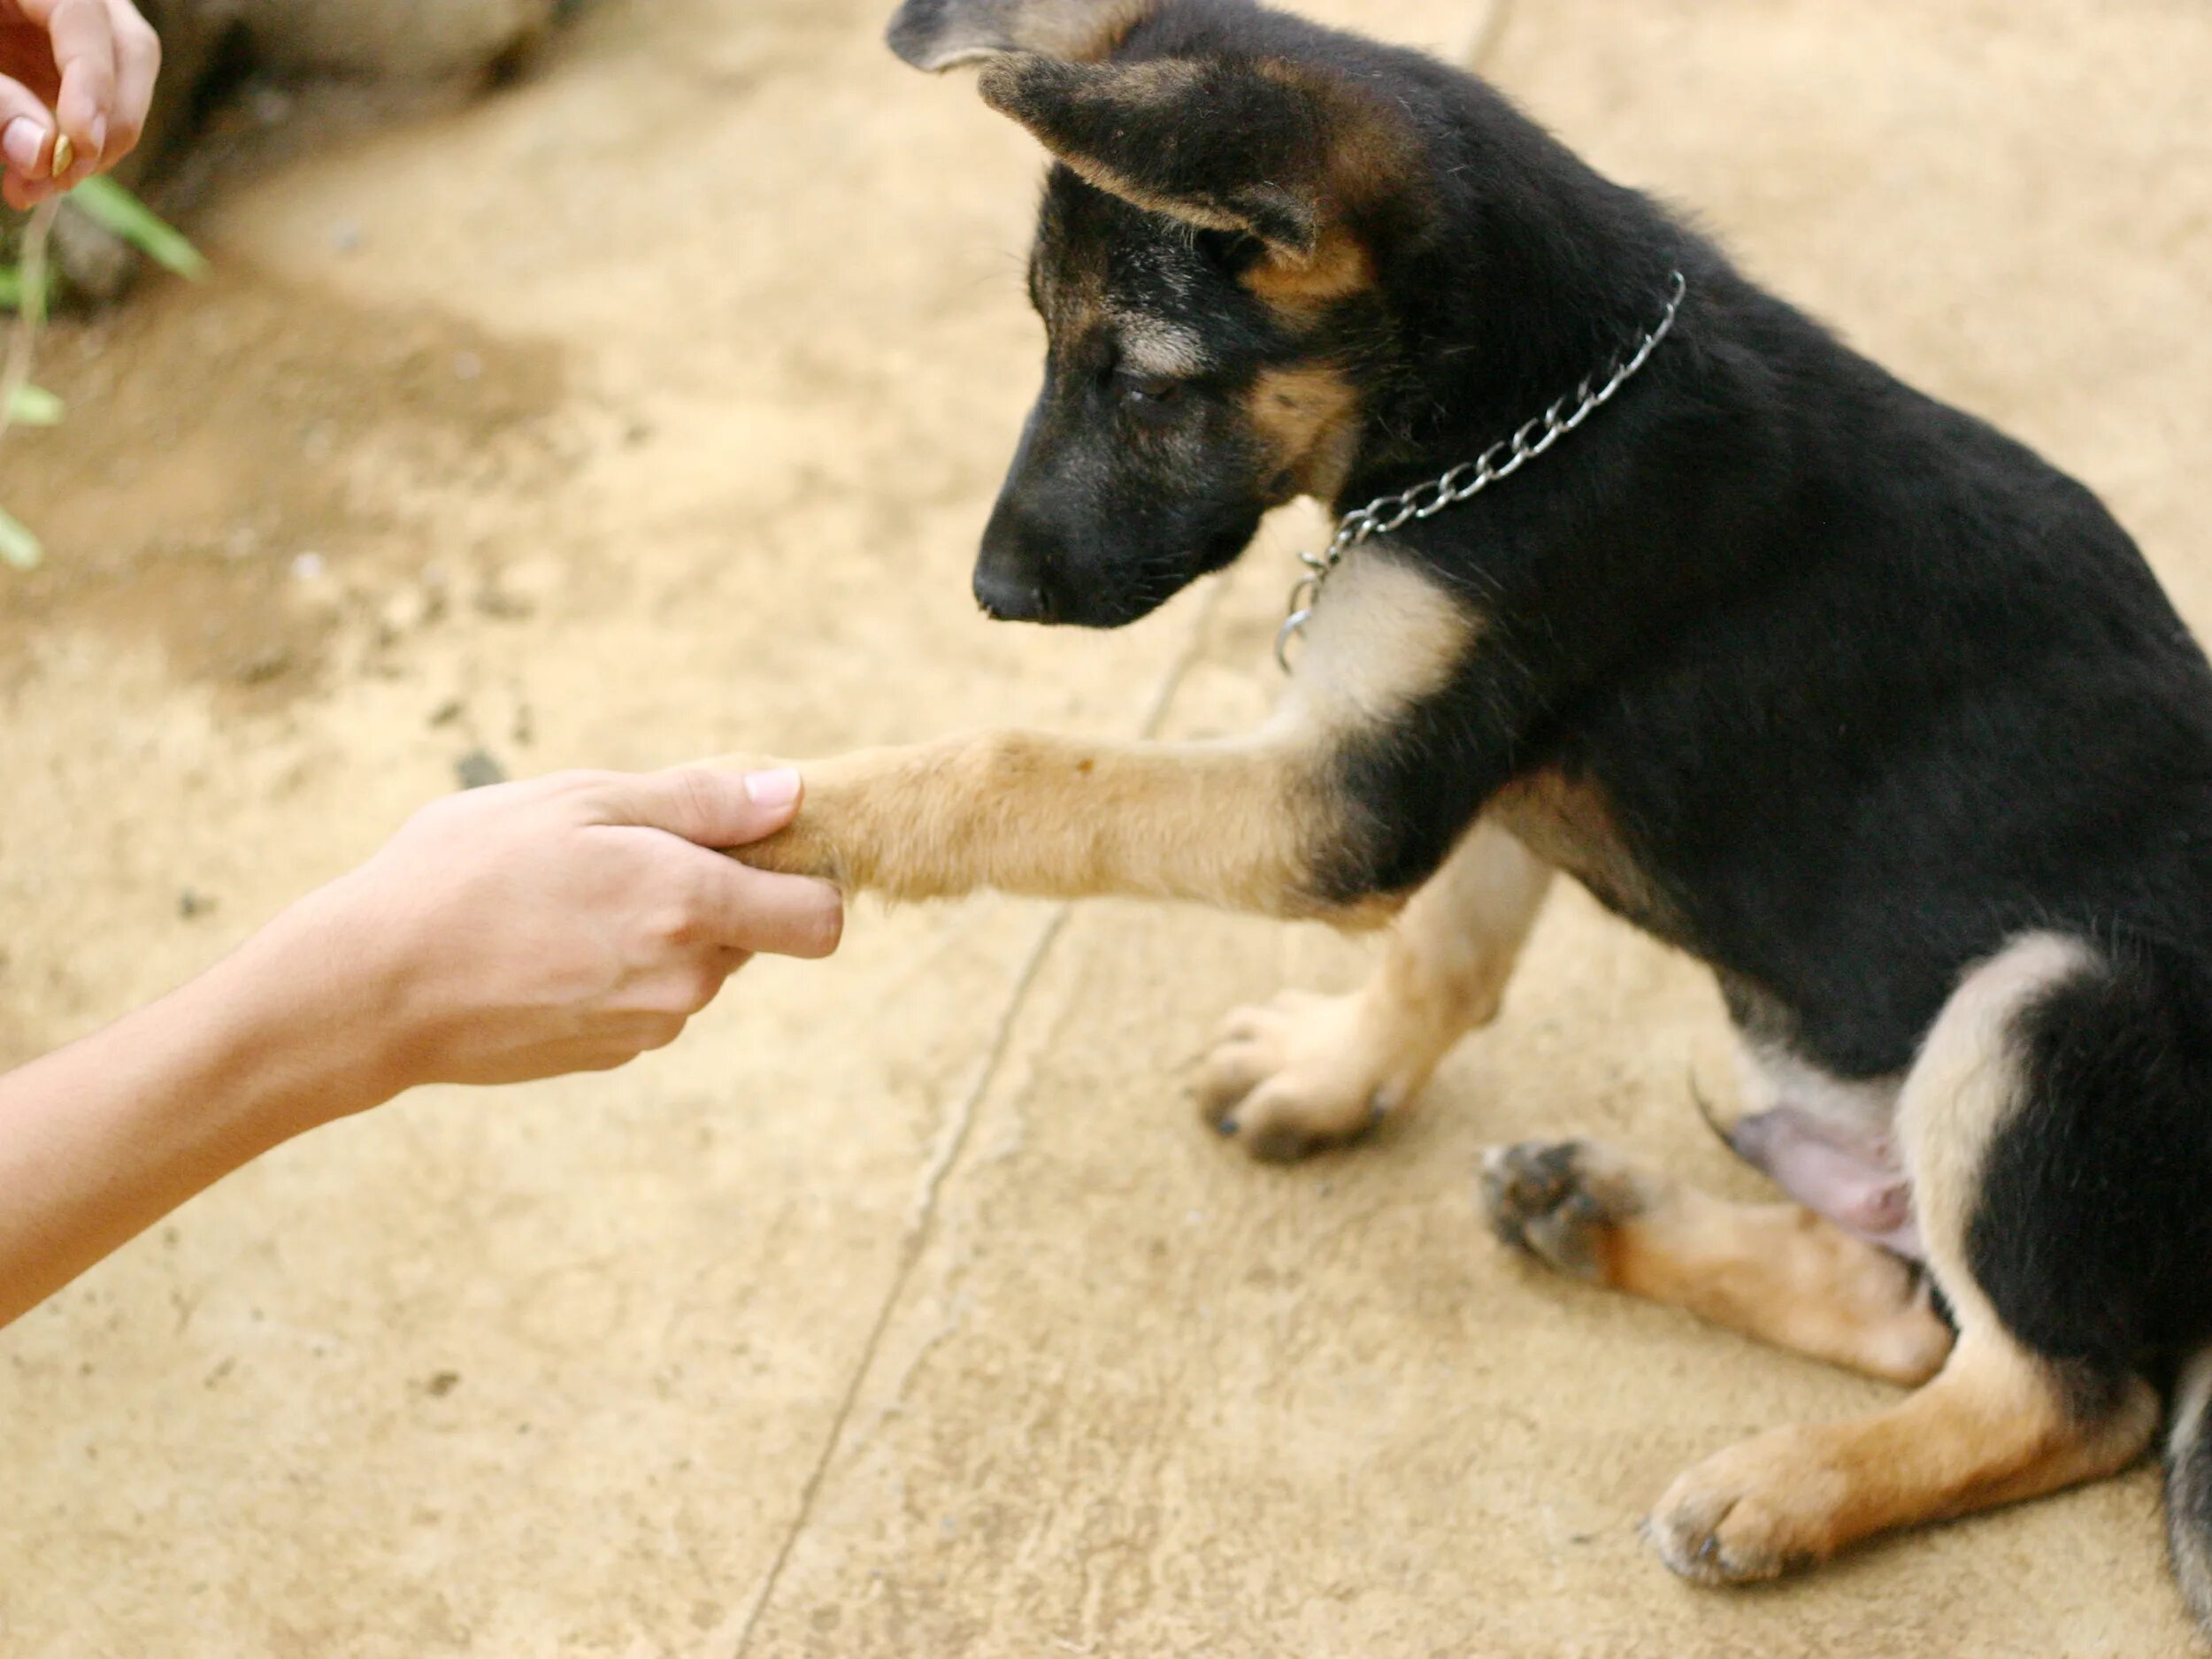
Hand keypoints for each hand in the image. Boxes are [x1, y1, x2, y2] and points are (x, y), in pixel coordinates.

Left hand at [0, 0, 158, 207]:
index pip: (84, 17)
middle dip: (106, 123)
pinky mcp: (64, 61)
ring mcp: (71, 28)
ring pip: (123, 83)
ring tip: (34, 187)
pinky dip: (71, 145)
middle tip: (64, 176)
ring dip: (92, 145)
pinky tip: (33, 175)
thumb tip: (40, 154)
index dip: (92, 82)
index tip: (80, 145)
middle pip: (127, 51)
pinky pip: (95, 105)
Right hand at [260, 767, 844, 1098]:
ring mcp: (647, 1027)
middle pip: (752, 936)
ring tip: (568, 899)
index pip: (821, 921)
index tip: (756, 848)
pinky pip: (645, 1001)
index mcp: (691, 909)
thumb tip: (789, 793)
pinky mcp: (607, 1055)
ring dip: (658, 933)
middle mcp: (686, 981)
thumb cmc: (465, 873)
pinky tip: (545, 946)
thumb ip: (699, 802)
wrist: (368, 989)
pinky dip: (616, 972)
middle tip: (623, 856)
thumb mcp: (579, 801)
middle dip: (713, 896)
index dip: (803, 880)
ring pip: (694, 969)